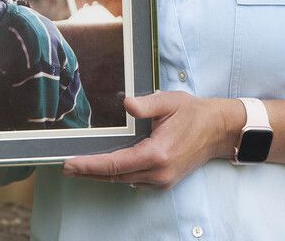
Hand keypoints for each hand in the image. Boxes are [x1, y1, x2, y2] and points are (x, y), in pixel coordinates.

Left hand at [62, 91, 242, 188]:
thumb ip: (146, 104)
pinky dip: (118, 173)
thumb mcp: (169, 101)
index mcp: (157, 153)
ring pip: (124, 180)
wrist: (217, 131)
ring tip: (81, 166)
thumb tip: (126, 104)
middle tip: (67, 167)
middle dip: (90, 172)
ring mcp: (162, 180)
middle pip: (115, 176)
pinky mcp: (164, 181)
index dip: (90, 166)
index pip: (115, 164)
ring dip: (103, 174)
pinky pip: (135, 180)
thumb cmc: (193, 113)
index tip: (70, 164)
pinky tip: (106, 166)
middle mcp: (158, 172)